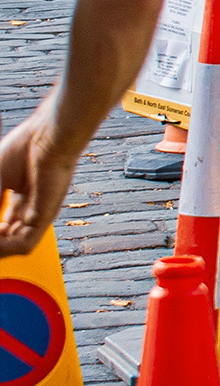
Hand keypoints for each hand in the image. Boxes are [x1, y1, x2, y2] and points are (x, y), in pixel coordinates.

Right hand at [0, 104, 74, 258]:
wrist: (49, 137)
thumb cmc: (24, 148)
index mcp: (20, 198)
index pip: (2, 225)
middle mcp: (30, 210)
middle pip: (7, 238)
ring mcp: (39, 214)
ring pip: (14, 246)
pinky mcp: (46, 217)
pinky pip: (25, 245)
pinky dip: (4, 248)